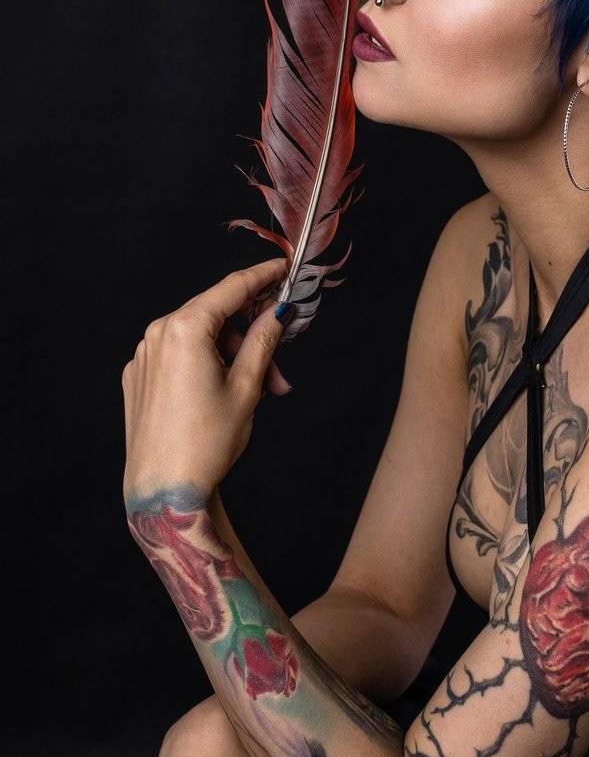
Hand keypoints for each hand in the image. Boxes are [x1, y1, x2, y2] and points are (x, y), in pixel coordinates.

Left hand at [122, 259, 292, 501]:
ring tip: (257, 394)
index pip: (230, 288)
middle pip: (215, 317)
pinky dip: (206, 366)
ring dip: (232, 357)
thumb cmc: (206, 441)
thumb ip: (263, 341)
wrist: (163, 489)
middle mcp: (157, 334)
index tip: (283, 267)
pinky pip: (178, 356)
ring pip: (198, 339)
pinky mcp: (137, 378)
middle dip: (252, 337)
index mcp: (184, 329)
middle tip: (280, 372)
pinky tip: (222, 395)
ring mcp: (142, 356)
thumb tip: (277, 312)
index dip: (262, 276)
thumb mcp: (247, 387)